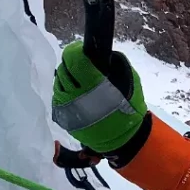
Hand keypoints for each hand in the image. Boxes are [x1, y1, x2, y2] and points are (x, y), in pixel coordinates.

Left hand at [51, 41, 148, 155]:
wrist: (122, 140)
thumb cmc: (129, 108)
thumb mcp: (131, 81)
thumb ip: (116, 64)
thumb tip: (99, 53)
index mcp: (94, 84)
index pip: (74, 60)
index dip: (75, 51)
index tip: (80, 50)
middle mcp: (77, 95)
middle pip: (63, 69)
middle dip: (70, 62)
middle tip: (80, 63)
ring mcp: (68, 107)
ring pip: (58, 83)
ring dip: (66, 77)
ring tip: (77, 79)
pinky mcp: (63, 117)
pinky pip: (58, 97)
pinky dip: (64, 91)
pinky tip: (74, 93)